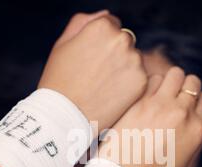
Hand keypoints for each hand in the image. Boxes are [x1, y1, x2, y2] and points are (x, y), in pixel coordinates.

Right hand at [38, 12, 146, 131]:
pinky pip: (139, 77)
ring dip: (123, 69)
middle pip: (124, 41)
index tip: (91, 59)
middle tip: (97, 75)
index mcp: (102, 27)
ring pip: (133, 59)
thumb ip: (83, 22)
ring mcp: (134, 61)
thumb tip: (106, 15)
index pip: (111, 25)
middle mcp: (121, 40)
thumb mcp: (63, 44)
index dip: (100, 42)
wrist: (65, 116)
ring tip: (103, 86)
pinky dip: (129, 85)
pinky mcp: (141, 82)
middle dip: (114, 54)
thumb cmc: (59, 80)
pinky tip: (112, 95)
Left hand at [98, 67, 201, 166]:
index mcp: (197, 130)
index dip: (194, 101)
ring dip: (169, 81)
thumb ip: (191, 141)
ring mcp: (162, 105)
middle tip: (171, 97)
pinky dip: (150, 84)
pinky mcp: (141, 102)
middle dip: (184, 86)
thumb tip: (193, 127)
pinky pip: (152, 79)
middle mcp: (183, 114)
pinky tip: (143, 96)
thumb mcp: (183, 164)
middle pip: (193, 82)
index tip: (184, 106)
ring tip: (157, 93)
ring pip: (175, 74)